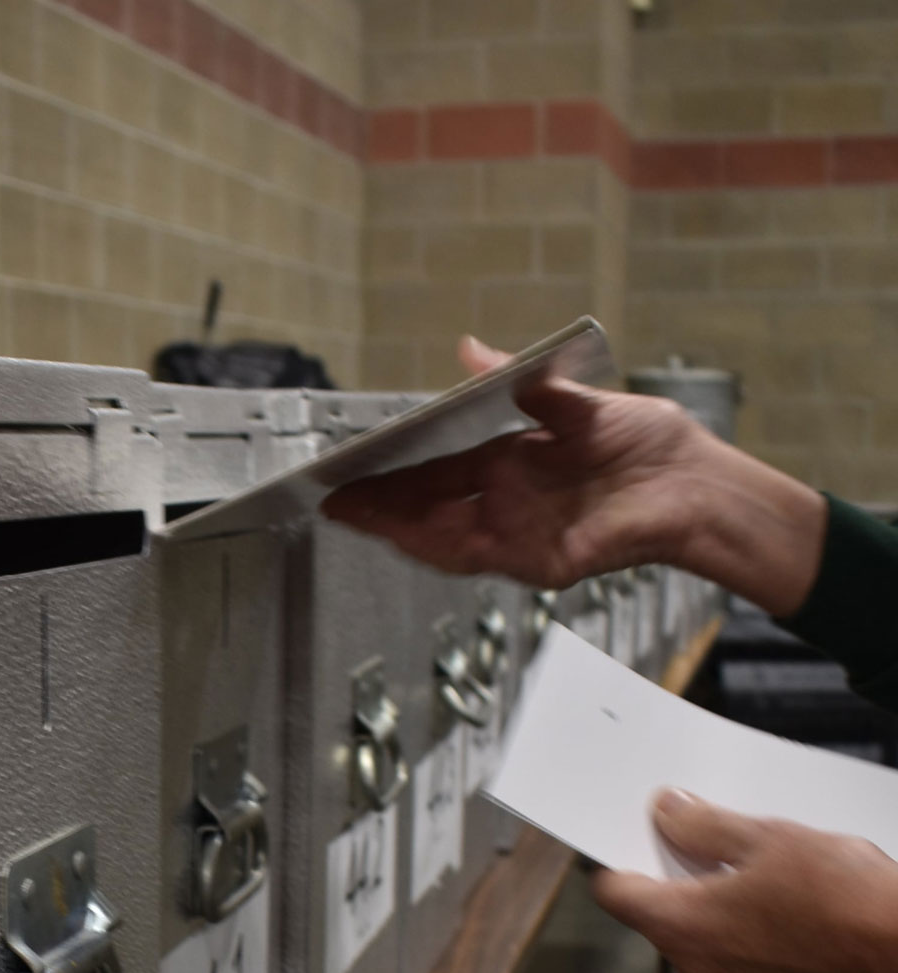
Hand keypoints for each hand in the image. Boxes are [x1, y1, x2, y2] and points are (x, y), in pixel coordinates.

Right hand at [324, 336, 701, 588]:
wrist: (697, 482)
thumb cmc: (649, 444)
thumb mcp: (576, 400)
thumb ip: (521, 381)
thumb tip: (467, 350)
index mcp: (510, 465)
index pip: (434, 475)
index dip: (391, 475)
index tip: (351, 469)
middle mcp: (509, 504)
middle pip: (428, 511)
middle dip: (379, 508)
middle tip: (334, 499)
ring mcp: (524, 537)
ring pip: (445, 540)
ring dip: (401, 530)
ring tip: (359, 517)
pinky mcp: (546, 562)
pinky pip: (485, 558)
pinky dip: (445, 547)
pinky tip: (412, 534)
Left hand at [593, 790, 897, 972]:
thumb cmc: (840, 898)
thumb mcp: (766, 838)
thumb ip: (703, 826)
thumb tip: (668, 814)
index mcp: (682, 926)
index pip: (616, 894)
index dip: (616, 862)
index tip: (628, 842)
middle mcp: (698, 970)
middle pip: (663, 919)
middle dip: (681, 883)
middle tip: (714, 848)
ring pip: (706, 944)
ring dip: (721, 914)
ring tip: (764, 880)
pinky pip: (743, 967)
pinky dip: (753, 942)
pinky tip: (788, 915)